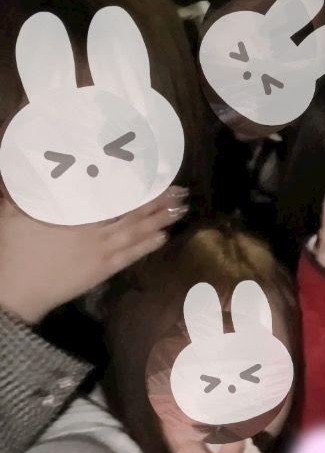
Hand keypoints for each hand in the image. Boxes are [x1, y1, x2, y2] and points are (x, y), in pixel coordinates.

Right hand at [0, 186, 188, 324]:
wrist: (13, 294)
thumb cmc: (11, 249)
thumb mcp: (14, 209)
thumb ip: (25, 184)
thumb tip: (27, 158)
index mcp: (75, 215)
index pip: (111, 195)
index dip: (133, 184)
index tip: (152, 171)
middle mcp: (94, 233)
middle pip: (132, 213)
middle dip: (157, 201)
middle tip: (179, 190)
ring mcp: (100, 253)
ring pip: (136, 233)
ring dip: (159, 221)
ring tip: (180, 209)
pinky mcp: (100, 271)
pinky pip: (130, 256)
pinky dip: (147, 246)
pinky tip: (163, 237)